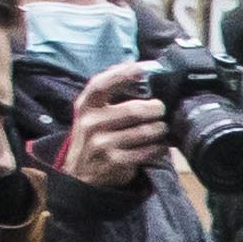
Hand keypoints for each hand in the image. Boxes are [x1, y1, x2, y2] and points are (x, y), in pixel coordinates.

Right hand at [55, 59, 165, 192]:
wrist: (80, 174)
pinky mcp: (116, 162)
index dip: (121, 74)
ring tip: (162, 127)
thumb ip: (109, 95)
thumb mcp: (91, 114)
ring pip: (144, 132)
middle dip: (154, 108)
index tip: (141, 67)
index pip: (101, 85)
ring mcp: (103, 144)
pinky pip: (147, 151)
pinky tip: (160, 145)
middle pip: (132, 110)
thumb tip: (138, 72)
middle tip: (160, 108)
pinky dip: (159, 147)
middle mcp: (92, 124)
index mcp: (86, 107)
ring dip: (159, 129)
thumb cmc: (92, 137)